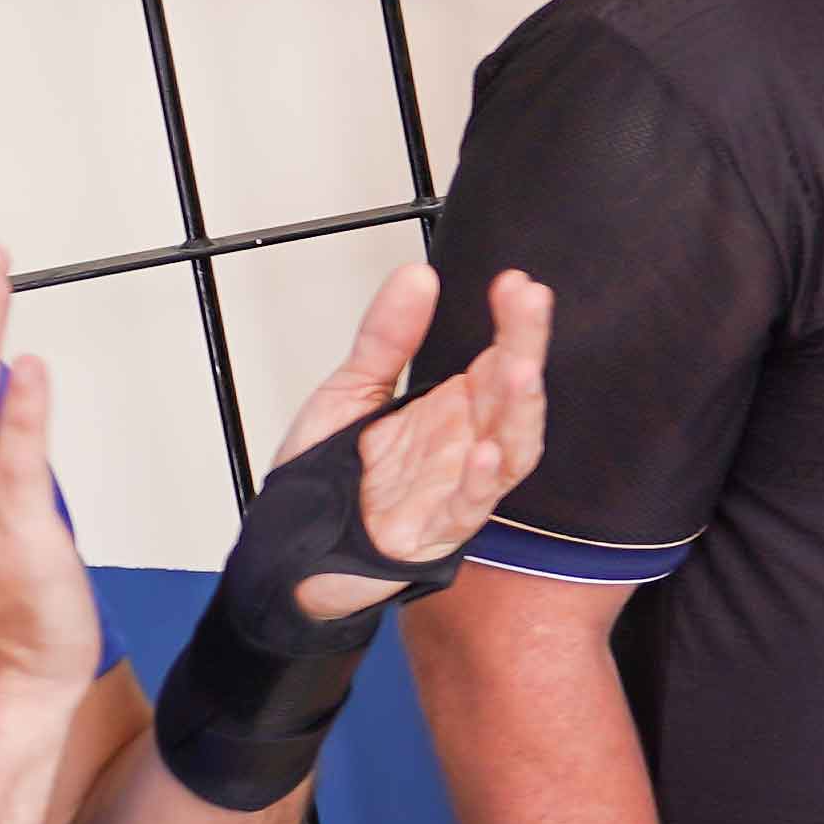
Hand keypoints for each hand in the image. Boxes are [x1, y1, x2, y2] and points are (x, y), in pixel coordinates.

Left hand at [276, 264, 553, 620]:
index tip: (515, 284)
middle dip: (525, 346)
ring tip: (521, 370)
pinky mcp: (436, 532)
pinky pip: (469, 509)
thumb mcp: (351, 391)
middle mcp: (465, 445)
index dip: (513, 322)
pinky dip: (480, 484)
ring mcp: (457, 488)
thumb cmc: (330, 479)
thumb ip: (386, 337)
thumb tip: (417, 276)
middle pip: (511, 393)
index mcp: (453, 410)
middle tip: (530, 302)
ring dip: (520, 413)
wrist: (293, 548)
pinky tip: (484, 453)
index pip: (498, 357)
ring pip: (510, 450)